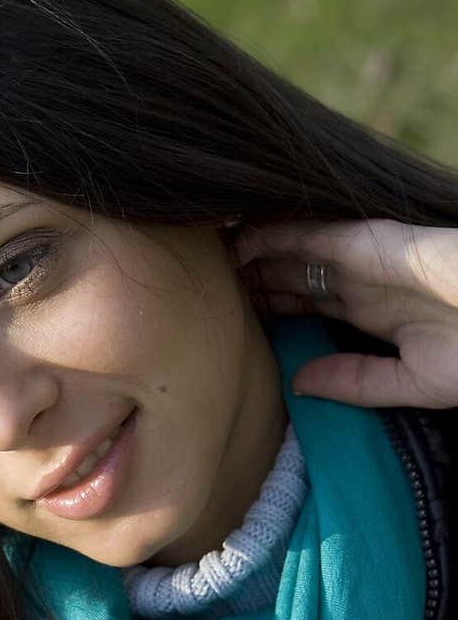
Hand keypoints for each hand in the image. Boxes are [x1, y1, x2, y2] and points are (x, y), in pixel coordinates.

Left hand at [229, 219, 457, 408]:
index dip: (272, 307)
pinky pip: (310, 235)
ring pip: (294, 253)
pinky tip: (236, 240)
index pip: (310, 306)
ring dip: (253, 253)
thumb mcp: (413, 381)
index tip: (232, 318)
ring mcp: (366, 260)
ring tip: (209, 256)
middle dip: (253, 279)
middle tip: (207, 283)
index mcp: (375, 314)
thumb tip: (299, 384)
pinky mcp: (371, 241)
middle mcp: (365, 283)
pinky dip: (272, 235)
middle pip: (295, 276)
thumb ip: (357, 382)